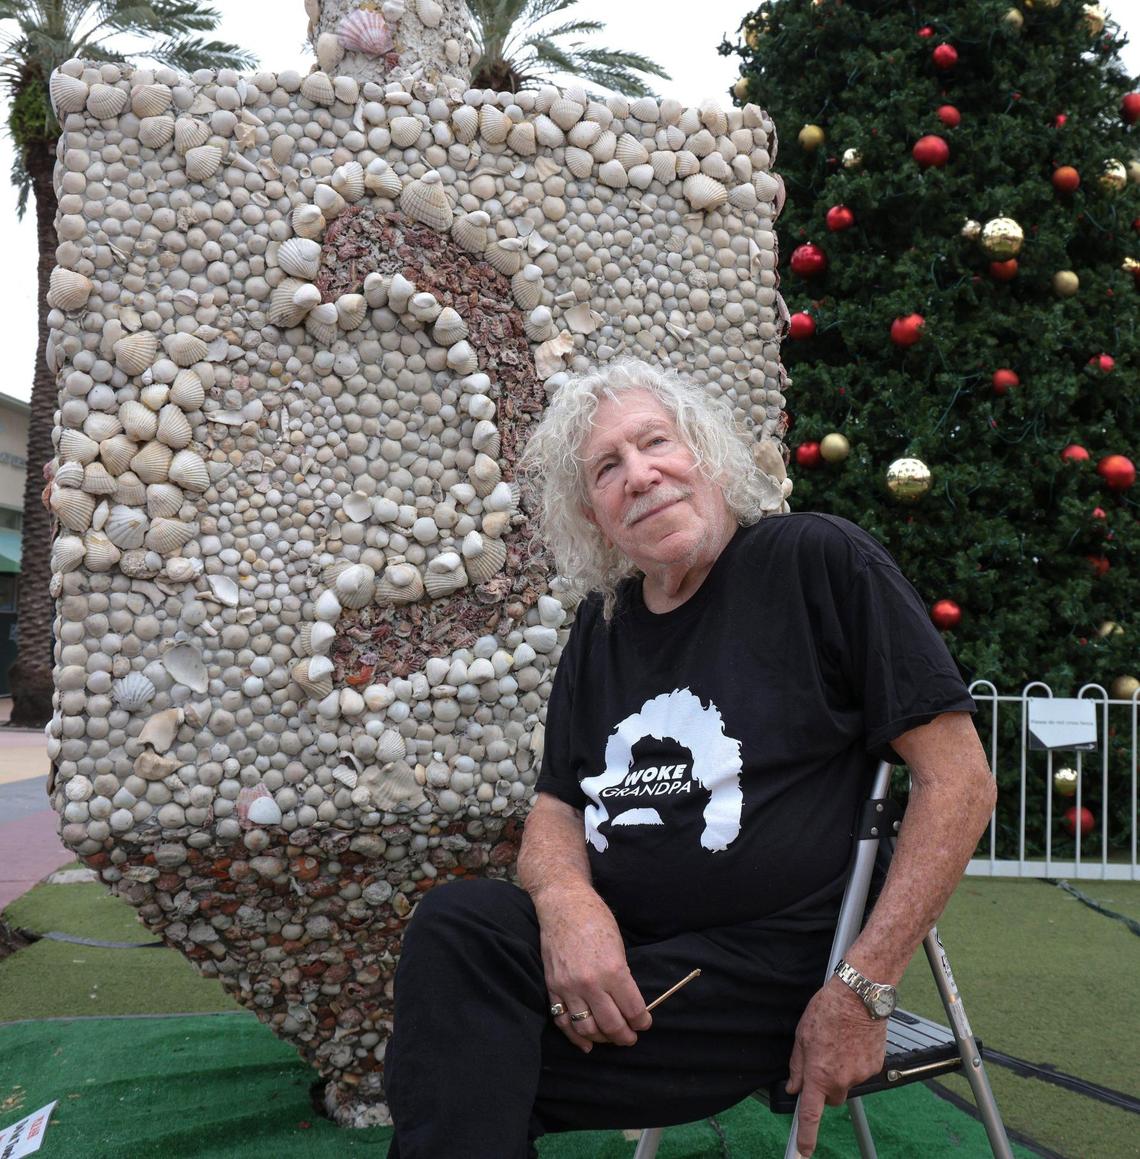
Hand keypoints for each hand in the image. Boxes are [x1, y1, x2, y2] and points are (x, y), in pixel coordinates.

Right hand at [535, 884, 650, 1053]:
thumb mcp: (618, 945)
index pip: (633, 1010)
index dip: (642, 1021)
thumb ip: (622, 976)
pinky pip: (562, 1020)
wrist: (562, 904)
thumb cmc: (594, 918)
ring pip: (586, 1028)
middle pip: (611, 1025)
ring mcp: (568, 987)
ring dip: (602, 1038)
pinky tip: (586, 1043)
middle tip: (631, 1037)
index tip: (644, 1023)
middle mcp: (590, 983)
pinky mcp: (552, 986)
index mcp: (612, 970)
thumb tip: (629, 1003)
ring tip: (611, 1037)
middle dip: (625, 1036)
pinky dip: (574, 1037)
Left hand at [785, 978, 887, 1157]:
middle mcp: (841, 1079)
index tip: (802, 1153)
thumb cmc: (828, 1009)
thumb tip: (795, 1087)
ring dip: (841, 1072)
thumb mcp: (802, 1035)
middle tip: (822, 1061)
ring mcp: (860, 1075)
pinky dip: (856, 1062)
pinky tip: (853, 1041)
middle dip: (825, 1087)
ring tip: (839, 1042)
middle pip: (831, 1098)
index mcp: (819, 1073)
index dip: (805, 1137)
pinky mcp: (875, 1067)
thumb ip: (797, 1065)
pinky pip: (861, 1072)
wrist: (860, 995)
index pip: (811, 1114)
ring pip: (846, 1083)